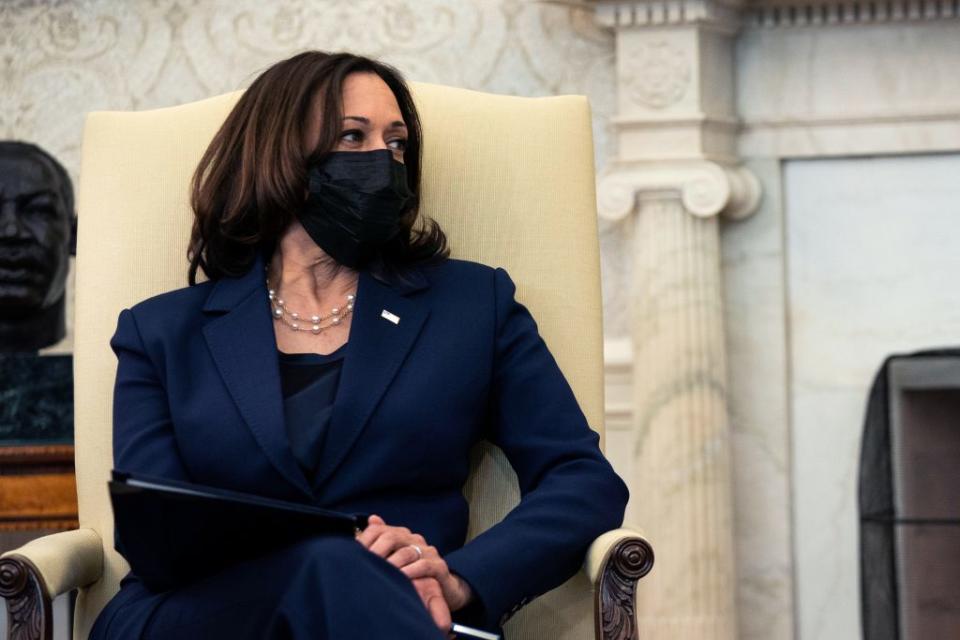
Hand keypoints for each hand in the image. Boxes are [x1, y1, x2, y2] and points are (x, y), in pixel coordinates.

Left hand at [356, 515, 473, 613]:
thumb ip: (382, 540)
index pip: (378, 530)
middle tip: (364, 565)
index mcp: (401, 535)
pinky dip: (411, 572)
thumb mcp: (394, 558)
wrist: (443, 588)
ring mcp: (428, 551)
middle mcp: (415, 539)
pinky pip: (424, 565)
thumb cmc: (413, 573)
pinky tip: (400, 579)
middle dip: (375, 552)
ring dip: (391, 565)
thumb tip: (372, 518)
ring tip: (379, 575)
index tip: (352, 555)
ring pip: (407, 552)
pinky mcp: (439, 566)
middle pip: (392, 537)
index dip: (364, 541)